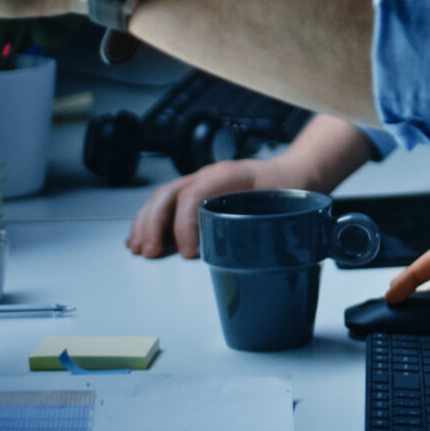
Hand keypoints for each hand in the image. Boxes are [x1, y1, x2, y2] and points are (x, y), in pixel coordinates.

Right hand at [126, 159, 310, 258]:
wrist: (291, 175)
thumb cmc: (287, 191)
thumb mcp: (281, 205)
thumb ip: (262, 225)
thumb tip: (241, 255)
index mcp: (231, 175)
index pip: (195, 194)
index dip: (185, 224)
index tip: (189, 253)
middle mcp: (210, 175)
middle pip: (170, 194)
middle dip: (154, 224)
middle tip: (150, 252)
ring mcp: (200, 182)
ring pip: (163, 197)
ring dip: (146, 223)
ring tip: (138, 247)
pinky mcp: (196, 193)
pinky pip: (166, 203)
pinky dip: (149, 220)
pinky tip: (140, 238)